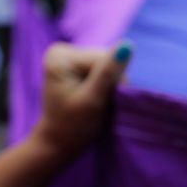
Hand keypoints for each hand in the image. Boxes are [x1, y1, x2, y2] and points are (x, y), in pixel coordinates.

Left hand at [32, 41, 130, 160]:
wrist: (59, 143)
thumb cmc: (74, 126)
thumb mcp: (93, 100)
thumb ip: (109, 72)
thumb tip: (127, 44)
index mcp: (61, 56)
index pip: (104, 58)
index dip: (113, 80)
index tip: (102, 101)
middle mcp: (63, 51)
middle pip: (105, 59)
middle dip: (110, 82)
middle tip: (100, 104)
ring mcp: (69, 58)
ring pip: (107, 65)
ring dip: (109, 85)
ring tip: (98, 102)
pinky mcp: (76, 67)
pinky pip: (102, 70)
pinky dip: (105, 86)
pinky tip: (97, 97)